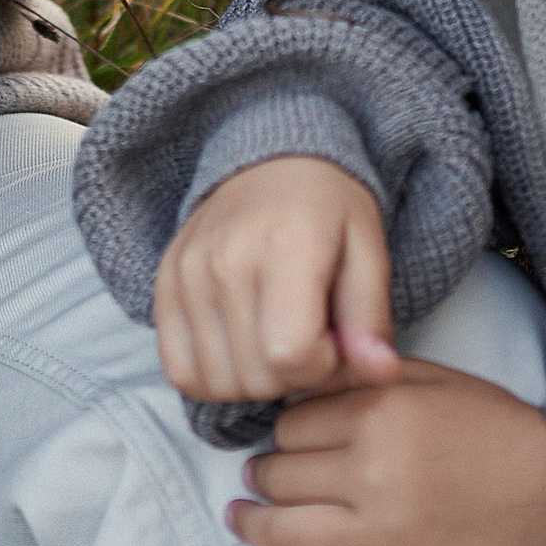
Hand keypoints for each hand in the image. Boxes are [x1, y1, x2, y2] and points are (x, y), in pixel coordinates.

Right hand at [154, 156, 403, 405]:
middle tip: (310, 339)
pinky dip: (213, 378)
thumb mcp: (369, 251)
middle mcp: (225, 259)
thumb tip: (380, 374)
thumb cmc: (328, 209)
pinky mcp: (164, 284)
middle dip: (294, 377)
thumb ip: (371, 318)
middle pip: (256, 377)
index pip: (291, 355)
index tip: (335, 337)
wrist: (272, 162)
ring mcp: (187, 273)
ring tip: (276, 341)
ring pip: (217, 383)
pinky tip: (241, 349)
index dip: (325, 366)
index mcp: (285, 245)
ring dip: (255, 381)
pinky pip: (181, 371)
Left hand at [229, 359, 545, 545]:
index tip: (286, 437)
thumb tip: (307, 379)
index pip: (290, 423)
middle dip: (263, 474)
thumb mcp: (435, 379)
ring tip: (240, 518)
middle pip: (281, 475)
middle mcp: (372, 473)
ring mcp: (383, 535)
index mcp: (380, 414)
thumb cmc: (500, 428)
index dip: (282, 430)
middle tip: (260, 475)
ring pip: (286, 533)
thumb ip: (370, 376)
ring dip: (251, 526)